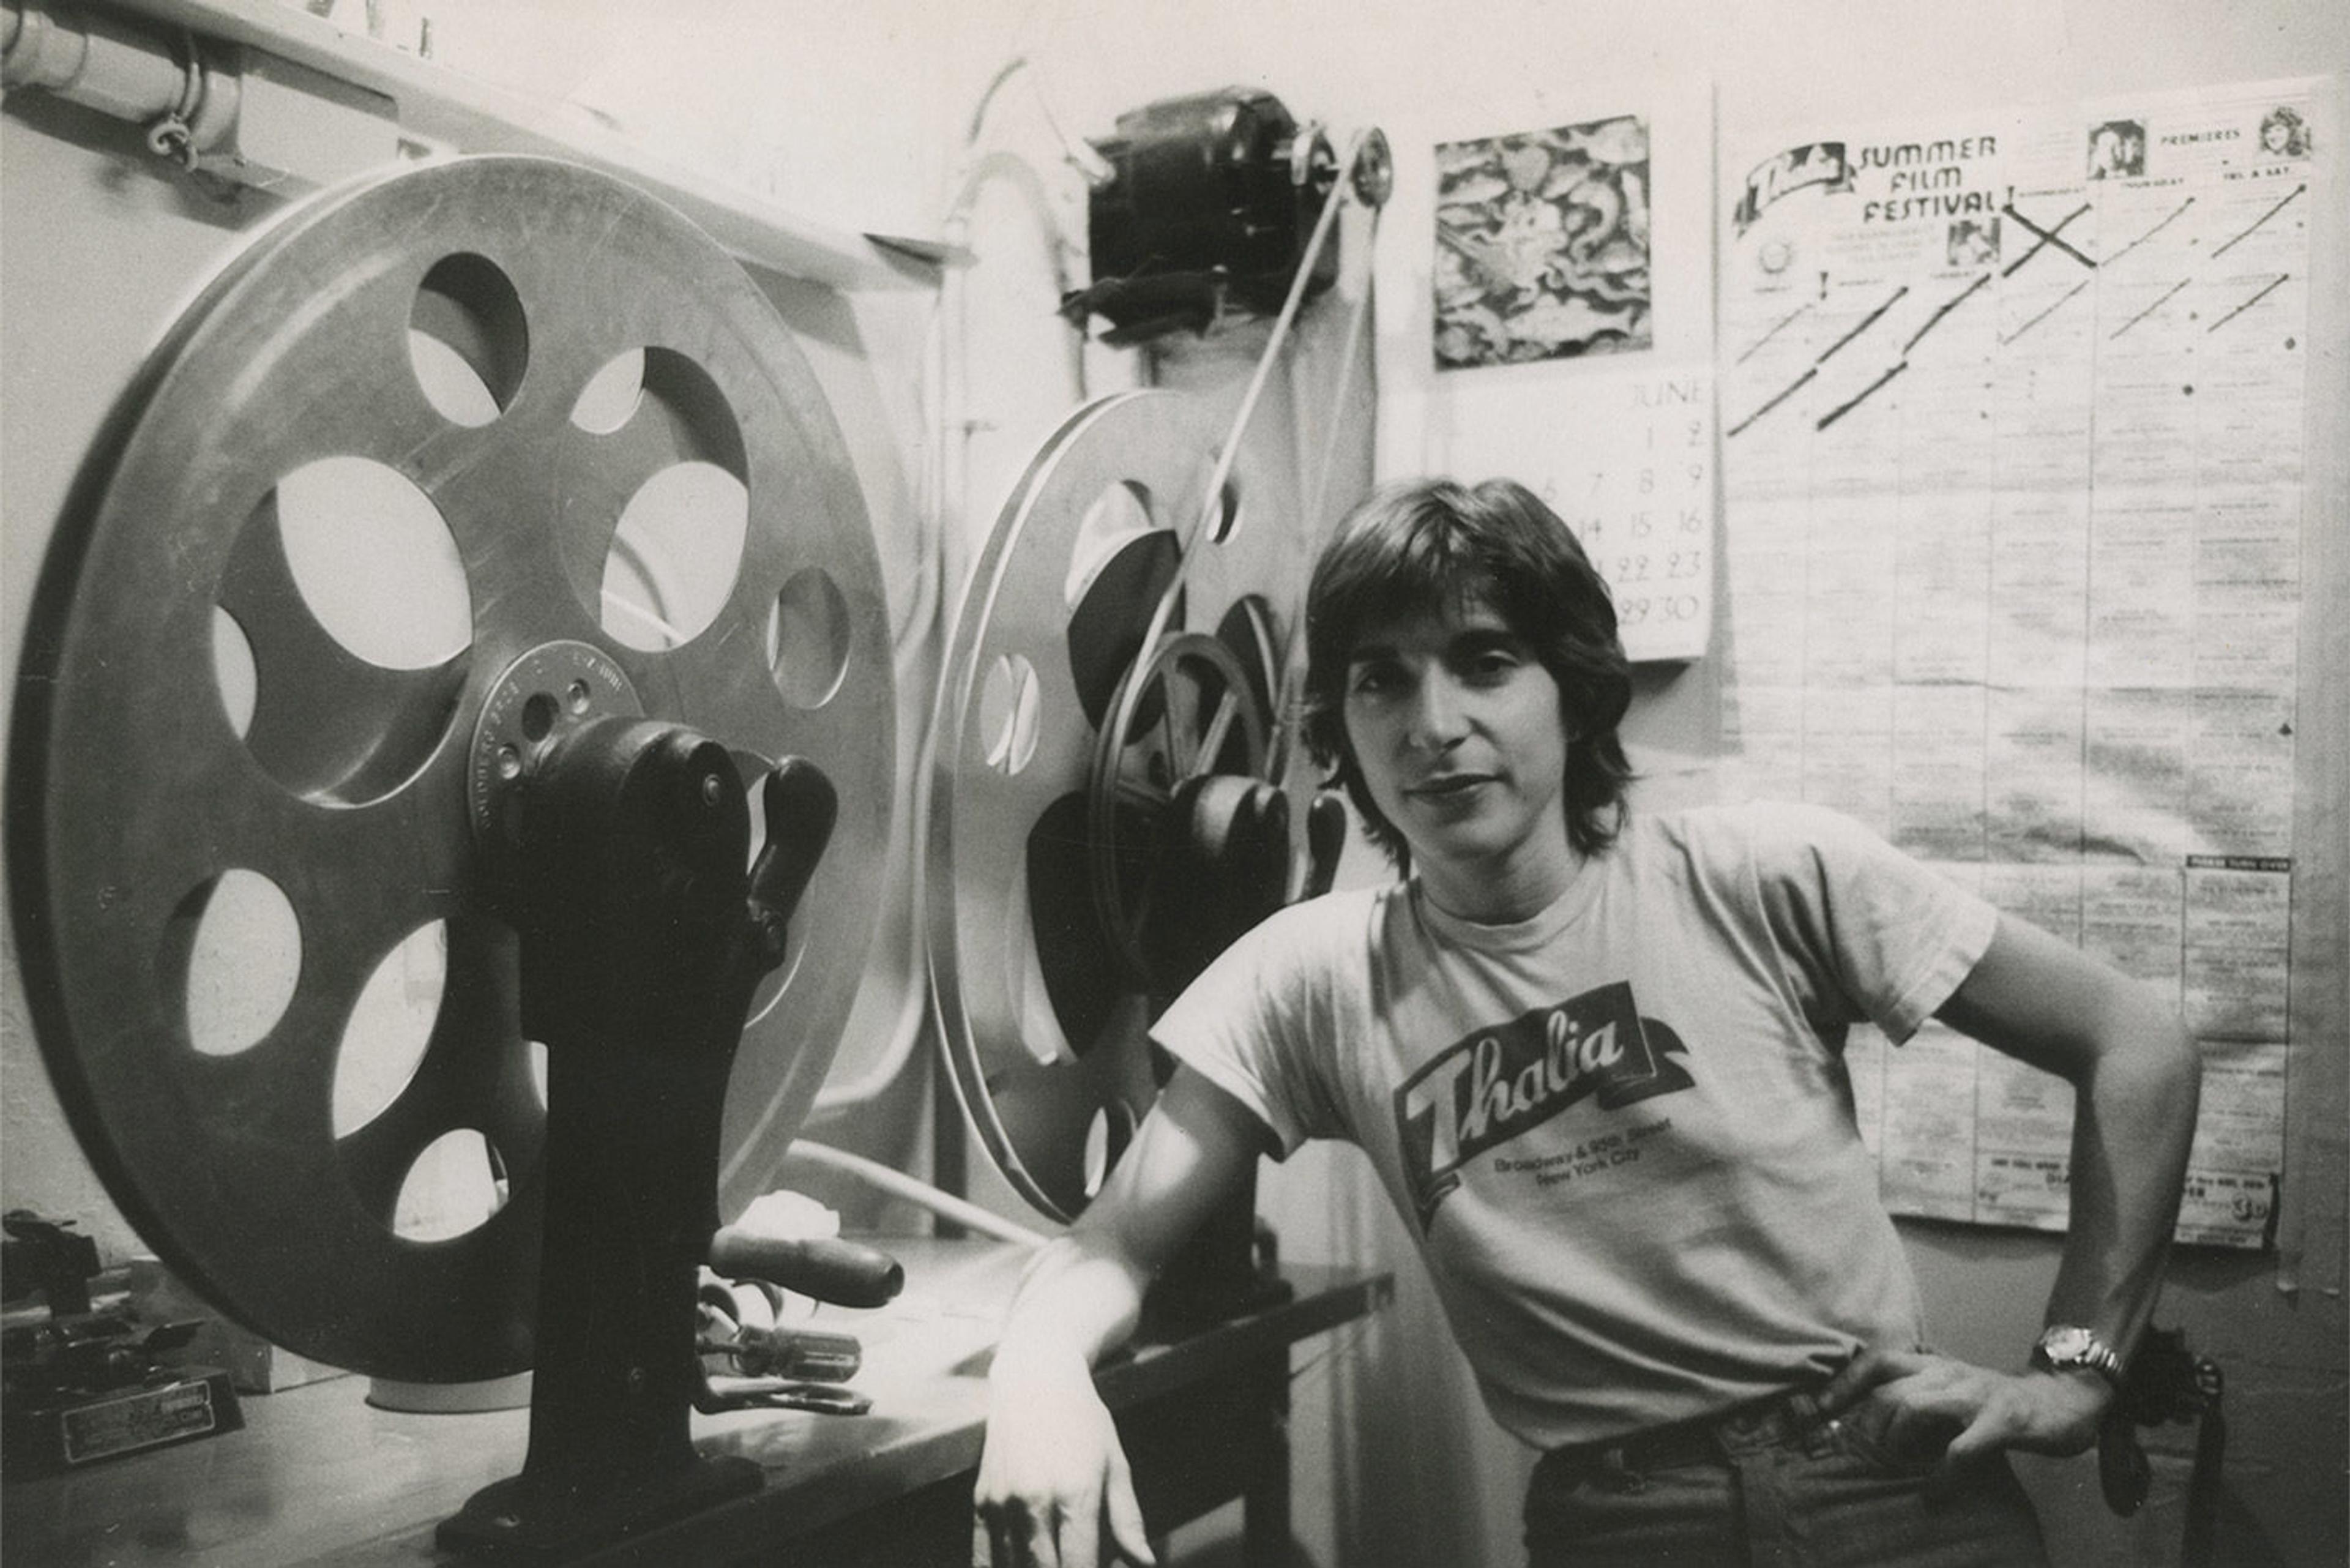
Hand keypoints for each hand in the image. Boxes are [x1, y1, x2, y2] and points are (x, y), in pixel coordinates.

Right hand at [972, 1355, 1153, 1567]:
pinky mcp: (981, 1501)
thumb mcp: (1115, 1463)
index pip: (1079, 1566)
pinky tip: (1019, 1566)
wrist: (1034, 1378)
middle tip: (1075, 1561)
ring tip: (1053, 1559)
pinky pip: (983, 1557)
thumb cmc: (1083, 1421)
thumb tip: (1145, 1562)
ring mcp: (1002, 1503)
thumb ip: (1127, 1519)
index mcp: (1075, 1492)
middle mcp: (1034, 1501)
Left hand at [1817, 1347, 2110, 1481]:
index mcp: (1933, 1365)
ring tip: (1898, 1467)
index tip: (1819, 1411)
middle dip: (1869, 1425)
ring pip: (1916, 1408)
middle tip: (1867, 1456)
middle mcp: (1949, 1372)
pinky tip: (1933, 1492)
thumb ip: (1916, 1396)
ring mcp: (1976, 1394)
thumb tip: (1869, 1422)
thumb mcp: (1951, 1390)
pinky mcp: (2004, 1420)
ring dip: (1898, 1442)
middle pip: (1888, 1390)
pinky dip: (1942, 1473)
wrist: (2062, 1399)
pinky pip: (1962, 1448)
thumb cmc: (1994, 1403)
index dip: (1844, 1383)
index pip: (1877, 1360)